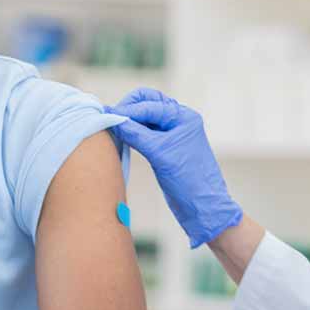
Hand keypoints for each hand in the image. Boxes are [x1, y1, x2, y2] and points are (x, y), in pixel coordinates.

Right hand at [105, 88, 242, 247]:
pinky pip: (144, 131)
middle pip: (148, 102)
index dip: (128, 109)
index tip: (107, 115)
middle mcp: (178, 121)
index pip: (150, 105)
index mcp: (183, 117)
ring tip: (113, 126)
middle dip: (129, 108)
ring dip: (129, 119)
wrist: (201, 207)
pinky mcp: (164, 147)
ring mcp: (171, 133)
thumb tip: (114, 119)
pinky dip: (132, 131)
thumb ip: (136, 134)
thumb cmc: (188, 179)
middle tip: (111, 118)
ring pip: (145, 116)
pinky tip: (120, 135)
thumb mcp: (159, 154)